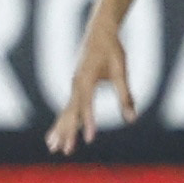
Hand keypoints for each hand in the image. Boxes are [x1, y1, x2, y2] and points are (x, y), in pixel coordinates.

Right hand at [44, 26, 137, 153]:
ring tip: (52, 147)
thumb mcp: (121, 72)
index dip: (88, 123)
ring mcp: (73, 86)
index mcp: (85, 80)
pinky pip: (68, 108)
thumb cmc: (112, 50)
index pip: (86, 106)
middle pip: (69, 113)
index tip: (89, 139)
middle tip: (61, 151)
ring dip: (59, 130)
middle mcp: (75, 85)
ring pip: (65, 112)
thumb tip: (131, 119)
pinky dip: (62, 121)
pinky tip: (57, 132)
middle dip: (65, 133)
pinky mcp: (75, 87)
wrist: (99, 31)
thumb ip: (125, 95)